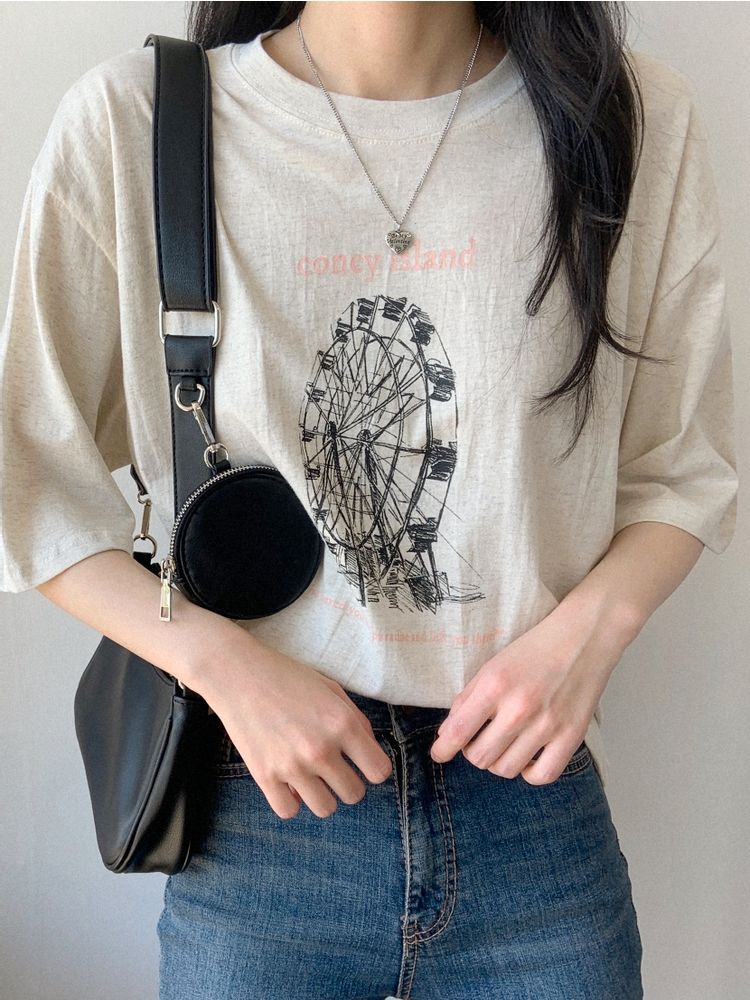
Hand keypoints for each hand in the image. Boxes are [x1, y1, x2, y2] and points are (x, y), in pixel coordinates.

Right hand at [194, 633, 392, 818]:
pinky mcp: (264, 776)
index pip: (379, 772)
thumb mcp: (331, 688)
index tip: (362, 763)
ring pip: (325, 809)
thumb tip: (369, 750)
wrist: (239, 674)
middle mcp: (321, 749)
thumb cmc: (288, 677)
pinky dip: (291, 801)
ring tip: (312, 778)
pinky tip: (289, 783)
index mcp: (342, 724)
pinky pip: (289, 811)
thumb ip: (356, 719)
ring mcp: (292, 766)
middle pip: (354, 794)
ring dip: (322, 796)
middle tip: (334, 769)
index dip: (373, 768)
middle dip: (348, 783)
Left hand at [429, 593, 628, 783]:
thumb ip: (468, 698)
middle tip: (479, 739)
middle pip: (480, 757)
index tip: (439, 754)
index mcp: (495, 685)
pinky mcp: (572, 736)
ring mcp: (548, 725)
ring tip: (503, 745)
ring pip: (506, 769)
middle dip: (472, 751)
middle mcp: (520, 708)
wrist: (584, 638)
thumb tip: (448, 734)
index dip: (442, 749)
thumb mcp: (493, 665)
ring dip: (498, 761)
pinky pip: (542, 776)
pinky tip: (527, 758)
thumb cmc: (535, 649)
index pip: (458, 731)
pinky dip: (529, 773)